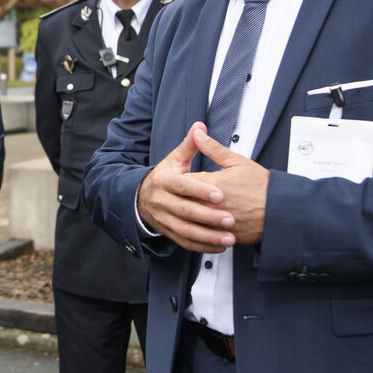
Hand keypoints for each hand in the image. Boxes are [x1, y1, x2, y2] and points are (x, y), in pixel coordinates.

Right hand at [136, 122, 237, 252]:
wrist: (141, 198)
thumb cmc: (165, 177)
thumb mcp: (174, 159)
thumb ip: (190, 145)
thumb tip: (200, 126)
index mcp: (163, 181)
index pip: (183, 186)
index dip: (201, 191)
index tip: (221, 195)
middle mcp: (161, 201)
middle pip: (186, 211)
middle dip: (209, 217)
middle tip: (231, 219)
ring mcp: (163, 219)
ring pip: (186, 230)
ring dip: (208, 236)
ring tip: (229, 238)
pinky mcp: (168, 232)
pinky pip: (185, 242)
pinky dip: (202, 246)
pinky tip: (220, 246)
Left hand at [187, 126, 268, 243]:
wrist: (281, 210)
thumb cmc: (262, 186)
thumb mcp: (238, 162)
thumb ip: (213, 148)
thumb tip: (198, 134)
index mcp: (213, 184)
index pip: (183, 181)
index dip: (179, 179)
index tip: (179, 178)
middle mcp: (211, 205)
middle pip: (183, 202)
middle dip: (179, 198)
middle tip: (178, 195)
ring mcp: (216, 222)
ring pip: (190, 221)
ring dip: (187, 216)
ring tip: (187, 211)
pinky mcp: (223, 234)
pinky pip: (203, 235)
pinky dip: (198, 231)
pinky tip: (198, 226)